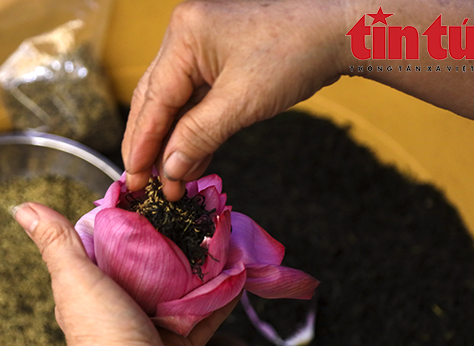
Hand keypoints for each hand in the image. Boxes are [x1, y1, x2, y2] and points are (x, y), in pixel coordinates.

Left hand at [13, 202, 237, 345]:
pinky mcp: (181, 339)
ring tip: (220, 232)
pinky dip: (221, 293)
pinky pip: (205, 311)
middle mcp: (120, 304)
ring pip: (180, 284)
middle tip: (192, 209)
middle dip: (169, 239)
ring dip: (199, 262)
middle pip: (148, 262)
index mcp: (91, 288)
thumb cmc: (102, 333)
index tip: (148, 193)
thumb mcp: (74, 279)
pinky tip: (238, 270)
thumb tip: (22, 206)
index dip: (126, 219)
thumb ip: (56, 242)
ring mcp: (152, 322)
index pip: (107, 244)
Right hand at [122, 0, 347, 200]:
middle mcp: (186, 38)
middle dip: (150, 146)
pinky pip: (196, 104)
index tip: (134, 178)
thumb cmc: (296, 53)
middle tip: (142, 184)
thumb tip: (169, 170)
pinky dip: (192, 134)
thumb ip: (198, 136)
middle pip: (155, 101)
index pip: (153, 99)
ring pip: (174, 106)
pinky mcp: (218, 64)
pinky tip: (188, 164)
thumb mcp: (242, 101)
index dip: (142, 143)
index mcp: (184, 36)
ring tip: (168, 183)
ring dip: (172, 145)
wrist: (339, 34)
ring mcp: (201, 50)